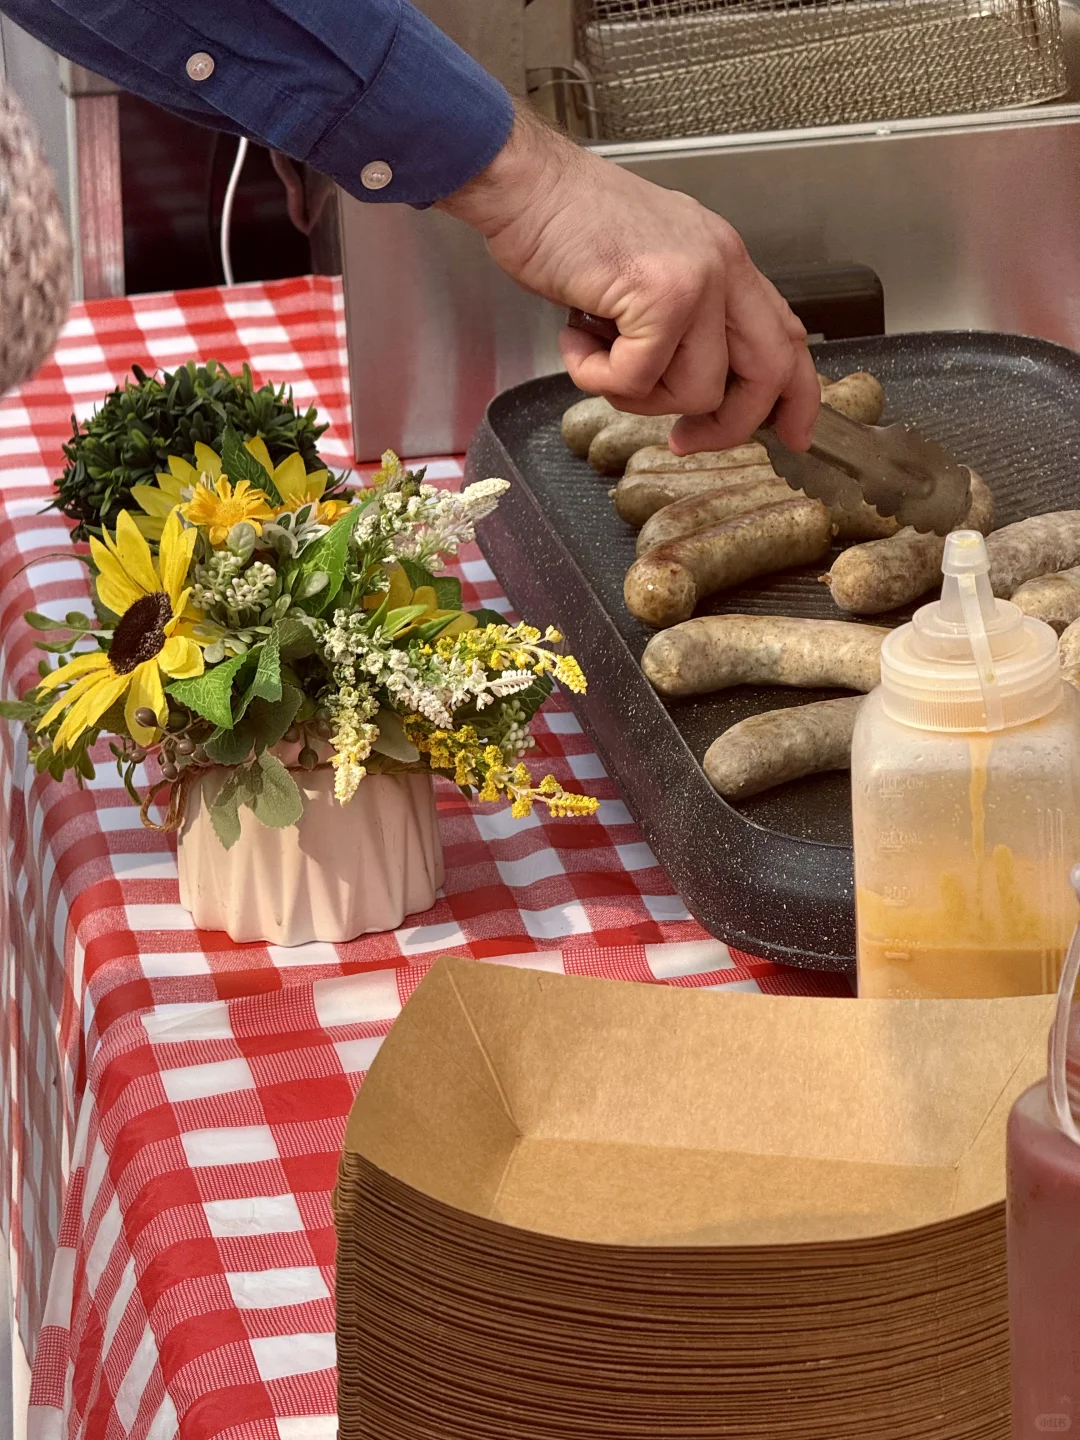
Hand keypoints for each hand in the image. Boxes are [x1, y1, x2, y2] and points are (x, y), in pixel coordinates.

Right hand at [438, 100, 818, 452]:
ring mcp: (697, 279)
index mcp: (726, 260)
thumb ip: (682, 315)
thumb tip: (694, 380)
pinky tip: (574, 338)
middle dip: (726, 426)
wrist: (523, 185)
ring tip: (598, 355)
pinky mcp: (659, 296)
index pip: (786, 334)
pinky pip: (636, 380)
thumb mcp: (646, 267)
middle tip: (682, 441)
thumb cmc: (565, 225)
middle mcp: (723, 265)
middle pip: (766, 373)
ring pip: (696, 390)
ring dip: (637, 395)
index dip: (798, 394)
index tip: (791, 435)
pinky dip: (594, 376)